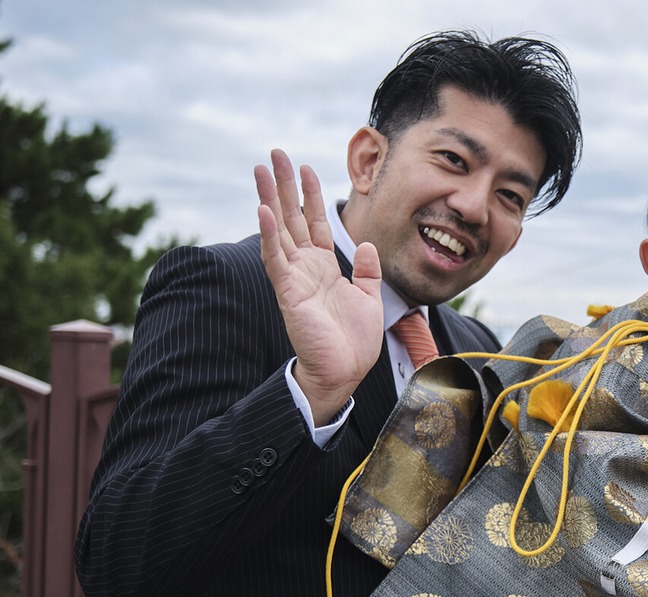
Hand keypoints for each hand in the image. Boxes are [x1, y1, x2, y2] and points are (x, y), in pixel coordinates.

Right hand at [255, 149, 384, 423]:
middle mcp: (305, 267)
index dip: (311, 195)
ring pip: (278, 230)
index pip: (315, 223)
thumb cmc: (353, 341)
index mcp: (324, 267)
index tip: (306, 167)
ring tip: (260, 169)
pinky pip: (275, 258)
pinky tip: (262, 210)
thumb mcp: (368, 298)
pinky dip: (269, 234)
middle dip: (284, 185)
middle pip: (291, 217)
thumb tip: (366, 244)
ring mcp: (294, 277)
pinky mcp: (288, 291)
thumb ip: (366, 271)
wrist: (344, 371)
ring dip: (269, 199)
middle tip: (274, 153)